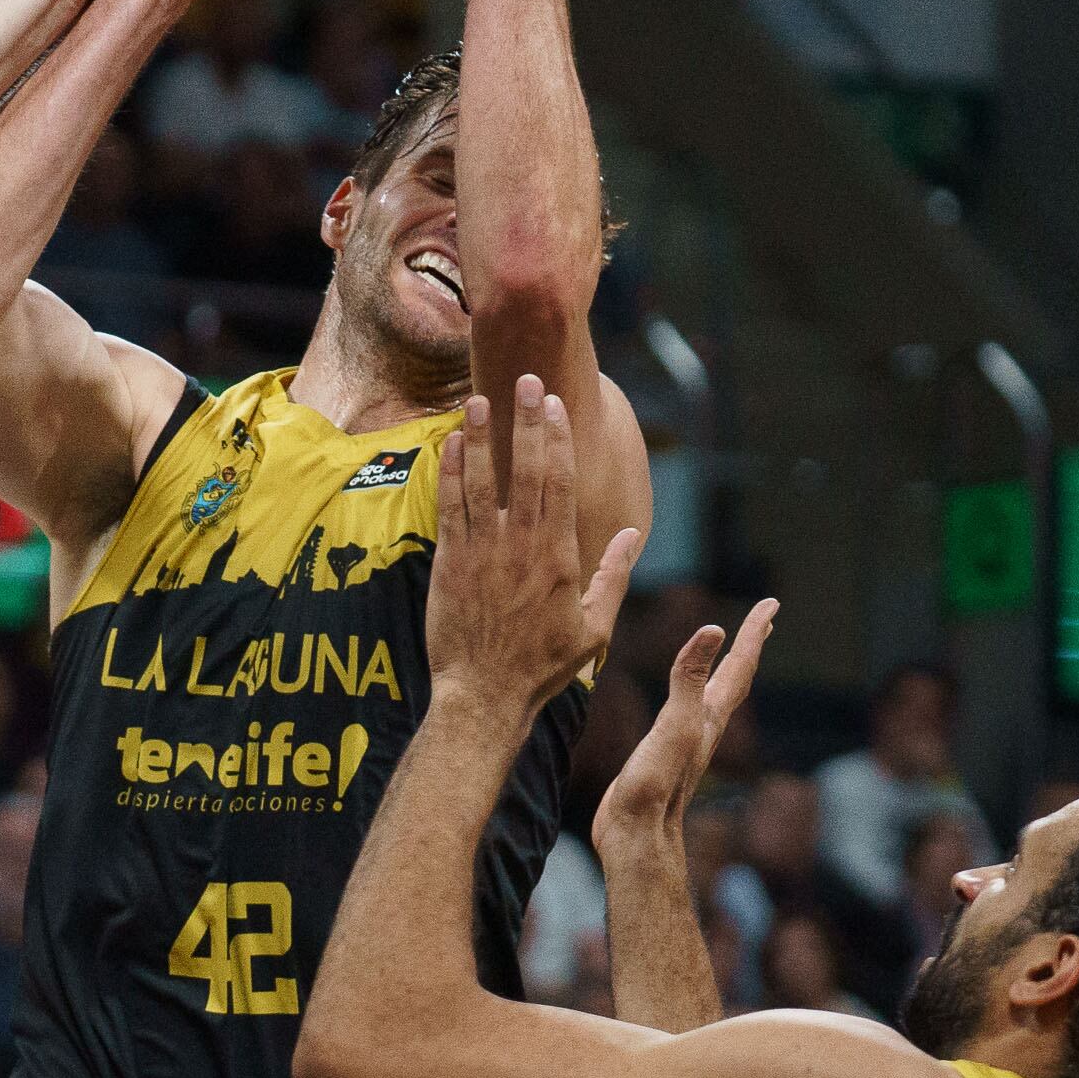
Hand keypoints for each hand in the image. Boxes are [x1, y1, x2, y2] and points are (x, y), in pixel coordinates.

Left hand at [426, 378, 640, 713]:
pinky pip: (449, 508)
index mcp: (559, 557)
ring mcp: (483, 553)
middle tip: (526, 380)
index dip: (557, 439)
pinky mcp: (449, 565)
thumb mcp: (593, 628)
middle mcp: (522, 546)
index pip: (560, 483)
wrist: (484, 697)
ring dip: (481, 436)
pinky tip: (453, 443)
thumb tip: (629, 534)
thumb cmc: (541, 668)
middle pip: (525, 470)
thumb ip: (611, 576)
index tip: (556, 405)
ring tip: (479, 396)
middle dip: (525, 421)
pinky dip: (451, 473)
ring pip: (483, 481)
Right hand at [592, 597, 777, 853]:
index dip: (754, 633)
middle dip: (750, 648)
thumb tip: (713, 629)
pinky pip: (691, 711)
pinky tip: (688, 700)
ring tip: (732, 654)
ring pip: (717, 696)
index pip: (740, 665)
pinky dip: (696, 692)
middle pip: (737, 679)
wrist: (637, 835)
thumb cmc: (655, 785)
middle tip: (765, 620)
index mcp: (711, 716)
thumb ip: (689, 678)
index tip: (771, 604)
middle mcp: (706, 726)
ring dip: (728, 670)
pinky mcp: (667, 753)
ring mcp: (688, 741)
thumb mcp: (674, 724)